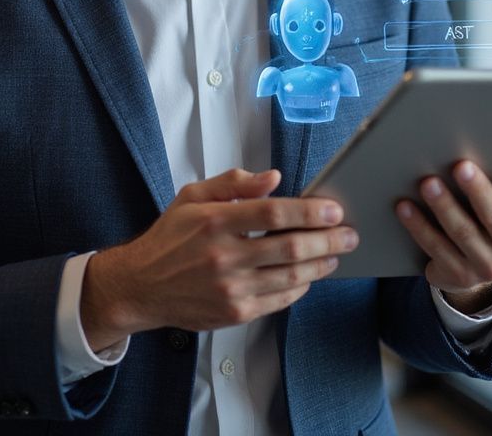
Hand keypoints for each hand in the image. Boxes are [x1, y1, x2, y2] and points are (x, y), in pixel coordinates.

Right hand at [80, 168, 357, 351]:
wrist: (142, 286)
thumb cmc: (170, 237)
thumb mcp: (193, 196)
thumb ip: (234, 183)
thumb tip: (273, 179)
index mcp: (216, 221)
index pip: (273, 213)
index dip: (309, 211)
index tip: (333, 209)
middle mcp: (225, 256)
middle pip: (290, 247)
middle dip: (328, 240)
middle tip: (349, 234)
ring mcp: (231, 289)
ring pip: (290, 277)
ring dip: (321, 265)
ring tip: (336, 254)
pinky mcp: (234, 312)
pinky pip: (279, 300)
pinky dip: (300, 287)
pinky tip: (309, 275)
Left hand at [396, 159, 491, 313]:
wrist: (479, 262)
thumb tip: (478, 140)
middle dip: (478, 190)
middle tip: (461, 165)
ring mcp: (489, 267)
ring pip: (463, 233)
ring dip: (444, 206)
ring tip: (427, 183)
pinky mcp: (460, 275)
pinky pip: (436, 248)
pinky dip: (419, 225)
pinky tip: (405, 206)